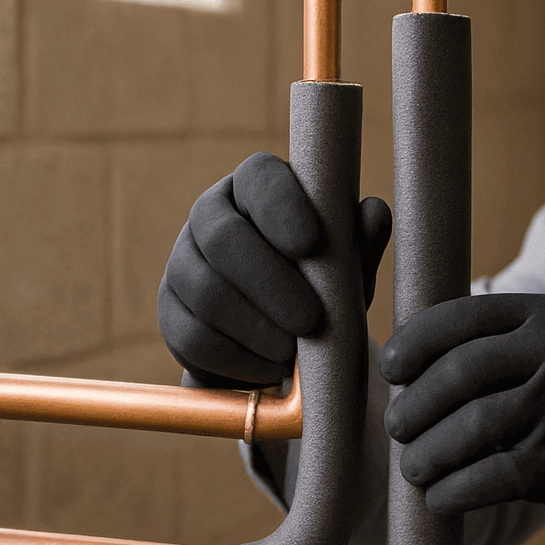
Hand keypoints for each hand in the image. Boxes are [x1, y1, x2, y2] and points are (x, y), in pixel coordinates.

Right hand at [157, 151, 391, 389]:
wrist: (287, 336)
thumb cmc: (324, 281)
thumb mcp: (349, 262)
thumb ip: (360, 239)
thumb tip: (373, 214)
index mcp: (258, 186)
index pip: (260, 177)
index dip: (282, 208)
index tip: (311, 243)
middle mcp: (211, 215)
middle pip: (224, 237)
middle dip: (270, 283)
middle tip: (310, 320)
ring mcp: (183, 262)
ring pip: (206, 291)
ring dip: (256, 327)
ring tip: (294, 351)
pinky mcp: (171, 312)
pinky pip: (193, 336)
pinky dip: (237, 358)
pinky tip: (269, 367)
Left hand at [380, 292, 544, 544]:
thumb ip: (518, 345)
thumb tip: (424, 357)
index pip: (467, 316)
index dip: (417, 342)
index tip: (392, 369)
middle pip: (459, 373)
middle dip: (415, 405)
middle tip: (399, 427)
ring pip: (468, 428)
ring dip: (427, 454)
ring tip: (417, 466)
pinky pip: (490, 478)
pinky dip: (452, 492)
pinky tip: (440, 499)